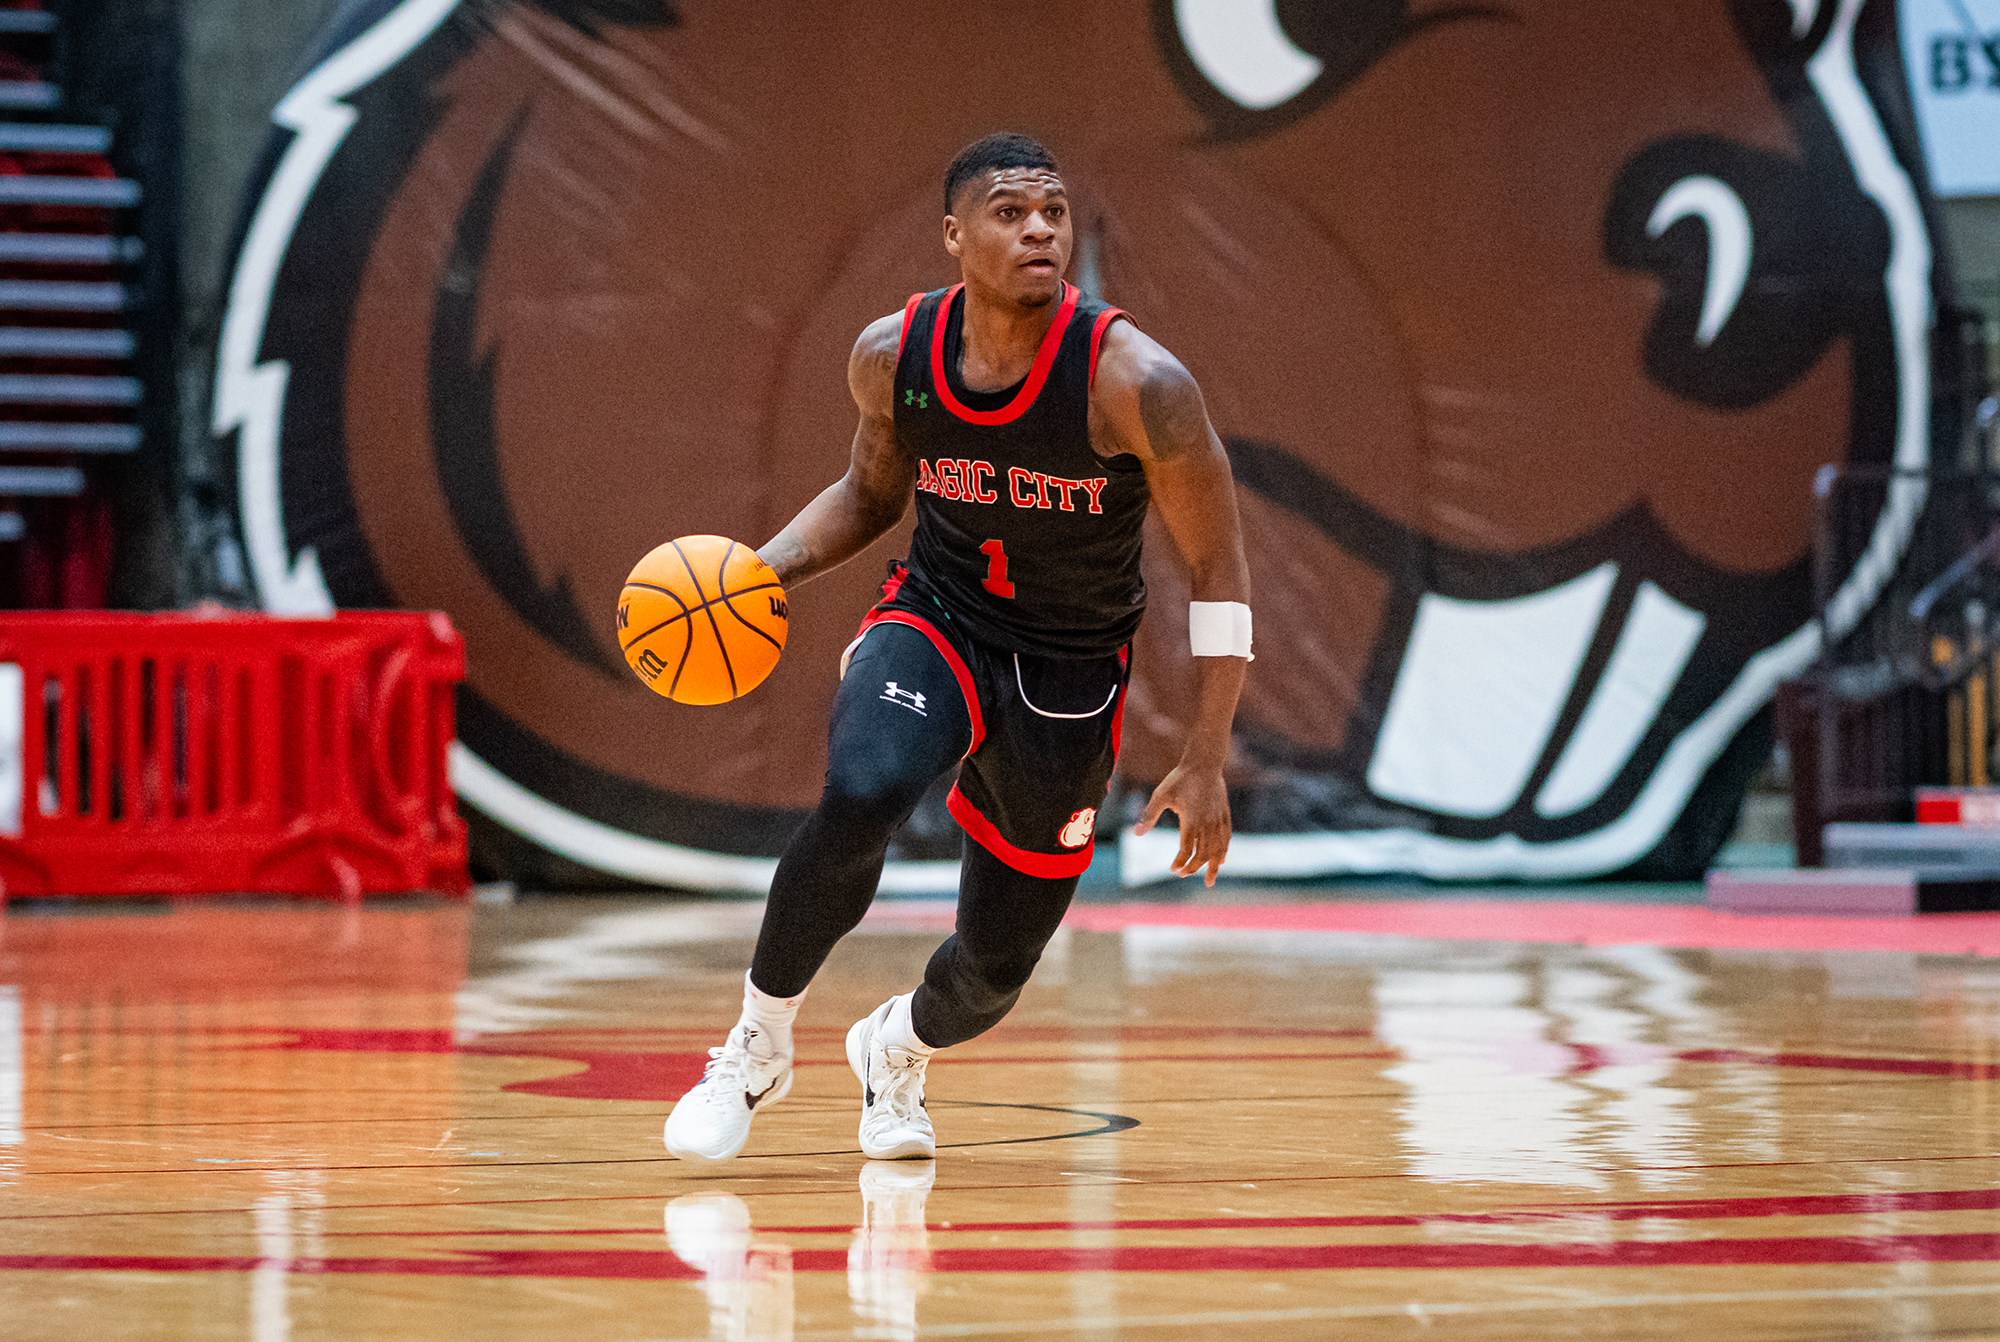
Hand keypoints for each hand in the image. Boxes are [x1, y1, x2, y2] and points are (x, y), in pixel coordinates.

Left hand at [1134, 764, 1231, 885]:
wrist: (1204, 763)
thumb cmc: (1180, 778)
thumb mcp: (1161, 794)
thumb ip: (1149, 814)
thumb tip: (1137, 833)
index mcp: (1192, 820)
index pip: (1187, 849)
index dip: (1180, 862)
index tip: (1173, 870)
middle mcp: (1208, 823)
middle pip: (1204, 853)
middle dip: (1195, 868)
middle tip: (1184, 875)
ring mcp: (1218, 819)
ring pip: (1218, 848)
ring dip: (1213, 865)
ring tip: (1210, 880)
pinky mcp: (1224, 814)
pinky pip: (1226, 837)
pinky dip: (1223, 850)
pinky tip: (1221, 859)